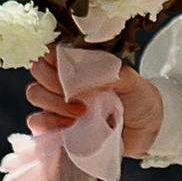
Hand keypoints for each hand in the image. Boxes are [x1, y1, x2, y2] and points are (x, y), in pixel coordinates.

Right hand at [27, 49, 163, 159]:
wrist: (146, 131)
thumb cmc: (138, 98)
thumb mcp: (130, 80)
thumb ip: (108, 72)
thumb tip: (80, 78)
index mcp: (79, 62)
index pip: (51, 49)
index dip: (51, 54)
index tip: (64, 65)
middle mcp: (64, 80)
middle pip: (37, 69)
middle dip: (53, 79)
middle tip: (77, 94)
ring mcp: (56, 103)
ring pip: (35, 93)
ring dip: (54, 102)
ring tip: (81, 111)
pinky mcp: (54, 128)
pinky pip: (35, 122)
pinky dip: (49, 123)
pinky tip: (69, 125)